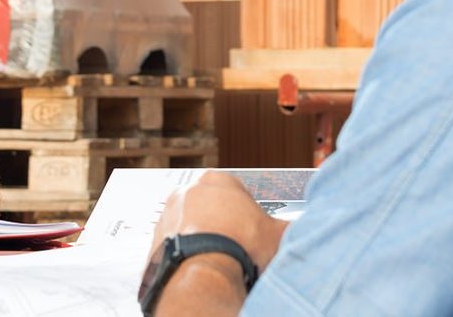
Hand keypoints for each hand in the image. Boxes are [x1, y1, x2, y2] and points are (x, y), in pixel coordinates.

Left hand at [150, 171, 288, 273]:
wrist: (204, 273)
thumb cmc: (238, 249)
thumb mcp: (277, 235)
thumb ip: (289, 227)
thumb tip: (297, 230)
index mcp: (219, 180)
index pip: (237, 192)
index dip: (248, 215)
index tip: (252, 231)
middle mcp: (189, 191)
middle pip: (211, 207)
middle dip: (223, 225)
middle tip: (236, 246)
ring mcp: (168, 213)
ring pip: (191, 226)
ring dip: (203, 239)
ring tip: (219, 259)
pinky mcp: (155, 237)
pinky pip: (175, 244)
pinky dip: (186, 254)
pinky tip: (200, 266)